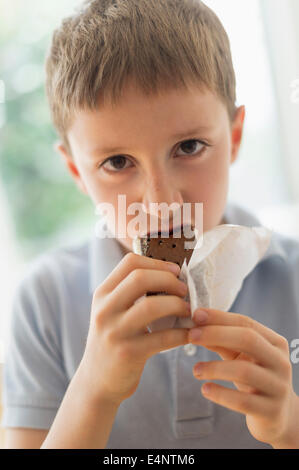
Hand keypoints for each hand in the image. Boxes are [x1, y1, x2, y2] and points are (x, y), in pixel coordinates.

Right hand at [80, 253, 190, 407]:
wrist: (96, 382)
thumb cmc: (114, 341)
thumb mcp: (112, 312)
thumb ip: (131, 293)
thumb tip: (170, 274)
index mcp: (102, 294)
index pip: (130, 262)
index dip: (157, 262)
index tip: (175, 270)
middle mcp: (104, 309)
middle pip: (140, 278)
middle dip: (169, 280)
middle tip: (184, 290)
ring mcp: (114, 332)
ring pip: (151, 306)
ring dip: (177, 305)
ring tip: (188, 310)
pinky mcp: (128, 353)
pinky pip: (163, 337)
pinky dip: (182, 333)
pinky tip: (190, 333)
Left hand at [188, 307, 298, 447]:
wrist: (278, 416)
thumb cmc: (254, 379)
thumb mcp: (240, 357)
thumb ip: (222, 342)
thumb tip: (196, 326)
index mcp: (274, 343)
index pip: (246, 323)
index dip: (219, 318)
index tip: (196, 315)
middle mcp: (280, 362)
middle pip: (248, 339)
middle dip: (216, 334)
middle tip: (191, 336)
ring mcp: (278, 387)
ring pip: (244, 370)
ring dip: (214, 367)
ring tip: (195, 370)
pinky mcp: (270, 411)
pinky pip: (242, 401)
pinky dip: (220, 394)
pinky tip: (205, 389)